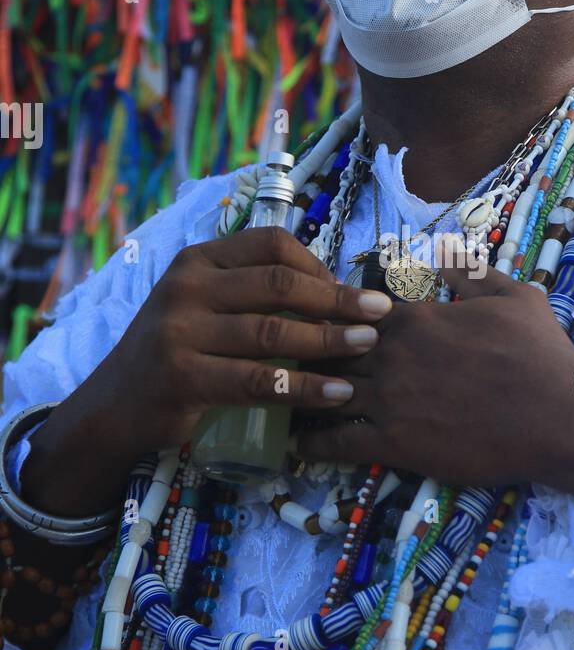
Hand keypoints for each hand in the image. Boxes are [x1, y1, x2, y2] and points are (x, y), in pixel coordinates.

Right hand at [22, 227, 391, 516]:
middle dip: (338, 299)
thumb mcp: (205, 306)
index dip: (320, 265)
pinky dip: (306, 387)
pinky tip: (337, 393)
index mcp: (198, 260)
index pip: (272, 245)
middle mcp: (186, 287)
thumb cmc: (179, 352)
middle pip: (280, 283)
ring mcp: (180, 331)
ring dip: (330, 340)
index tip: (351, 291)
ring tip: (368, 347)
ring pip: (274, 332)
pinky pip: (260, 380)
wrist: (117, 405)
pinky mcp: (183, 376)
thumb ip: (251, 292)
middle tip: (380, 314)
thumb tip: (337, 290)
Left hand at [296, 247, 573, 493]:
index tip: (316, 318)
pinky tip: (296, 441)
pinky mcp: (395, 444)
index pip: (353, 310)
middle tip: (283, 354)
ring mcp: (390, 400)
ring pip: (324, 392)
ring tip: (278, 393)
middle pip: (329, 348)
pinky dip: (312, 441)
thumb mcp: (513, 295)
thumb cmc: (542, 353)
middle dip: (307, 350)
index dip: (334, 315)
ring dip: (299, 392)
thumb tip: (441, 251)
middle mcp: (393, 355)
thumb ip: (470, 272)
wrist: (561, 416)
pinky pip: (337, 442)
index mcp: (416, 317)